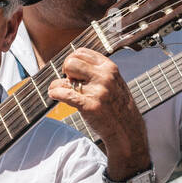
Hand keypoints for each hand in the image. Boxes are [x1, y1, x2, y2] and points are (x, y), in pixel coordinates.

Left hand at [48, 48, 149, 174]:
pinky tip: (54, 95)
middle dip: (65, 71)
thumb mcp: (114, 81)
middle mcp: (104, 77)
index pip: (81, 52)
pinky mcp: (89, 106)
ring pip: (64, 79)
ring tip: (59, 91)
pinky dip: (55, 93)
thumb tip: (72, 61)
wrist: (127, 130)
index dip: (73, 60)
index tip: (73, 72)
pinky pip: (63, 94)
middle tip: (69, 82)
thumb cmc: (117, 105)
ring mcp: (97, 92)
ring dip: (57, 85)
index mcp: (109, 68)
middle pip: (70, 62)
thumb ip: (97, 70)